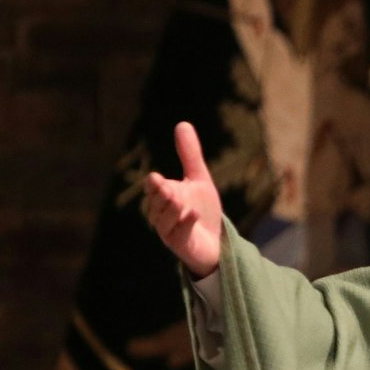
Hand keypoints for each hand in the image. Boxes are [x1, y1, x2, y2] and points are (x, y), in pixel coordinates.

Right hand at [143, 121, 225, 278]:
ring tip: (180, 200)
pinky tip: (193, 213)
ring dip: (173, 209)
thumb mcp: (199, 180)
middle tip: (167, 187)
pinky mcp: (180, 245)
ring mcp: (168, 231)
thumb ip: (190, 155)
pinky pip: (179, 234)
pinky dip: (185, 223)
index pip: (153, 188)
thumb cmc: (202, 210)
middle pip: (156, 203)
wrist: (215, 242)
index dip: (155, 184)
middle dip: (161, 196)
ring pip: (164, 220)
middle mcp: (160, 214)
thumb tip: (182, 123)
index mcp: (162, 197)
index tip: (158, 178)